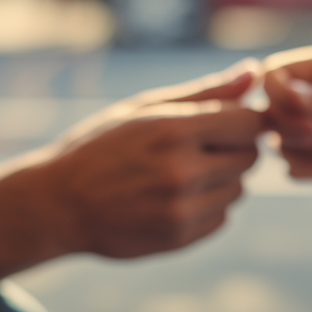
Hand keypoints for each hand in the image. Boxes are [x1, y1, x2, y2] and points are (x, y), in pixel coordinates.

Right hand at [41, 61, 264, 257]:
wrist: (58, 204)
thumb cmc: (101, 147)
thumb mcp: (143, 109)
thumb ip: (204, 93)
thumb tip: (253, 73)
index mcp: (172, 130)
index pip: (250, 124)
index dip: (244, 121)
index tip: (226, 122)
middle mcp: (181, 172)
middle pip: (250, 158)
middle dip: (233, 150)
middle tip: (197, 148)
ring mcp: (181, 210)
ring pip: (238, 190)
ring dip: (221, 181)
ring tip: (179, 175)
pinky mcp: (180, 238)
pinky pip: (222, 217)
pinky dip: (208, 207)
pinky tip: (172, 199)